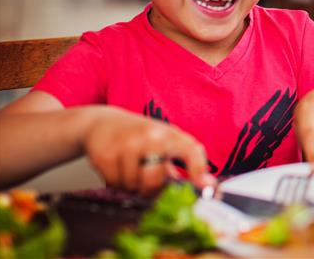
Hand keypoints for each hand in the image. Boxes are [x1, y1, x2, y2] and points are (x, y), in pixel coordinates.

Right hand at [84, 107, 211, 195]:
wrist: (103, 122)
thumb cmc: (141, 137)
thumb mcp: (165, 143)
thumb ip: (185, 164)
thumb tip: (210, 186)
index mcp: (170, 135)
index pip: (190, 150)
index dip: (198, 168)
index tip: (203, 186)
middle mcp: (151, 136)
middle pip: (154, 179)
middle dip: (150, 190)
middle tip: (145, 185)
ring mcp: (127, 144)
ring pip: (132, 185)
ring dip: (131, 186)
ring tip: (129, 171)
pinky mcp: (105, 153)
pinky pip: (114, 183)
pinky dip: (115, 183)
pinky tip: (116, 169)